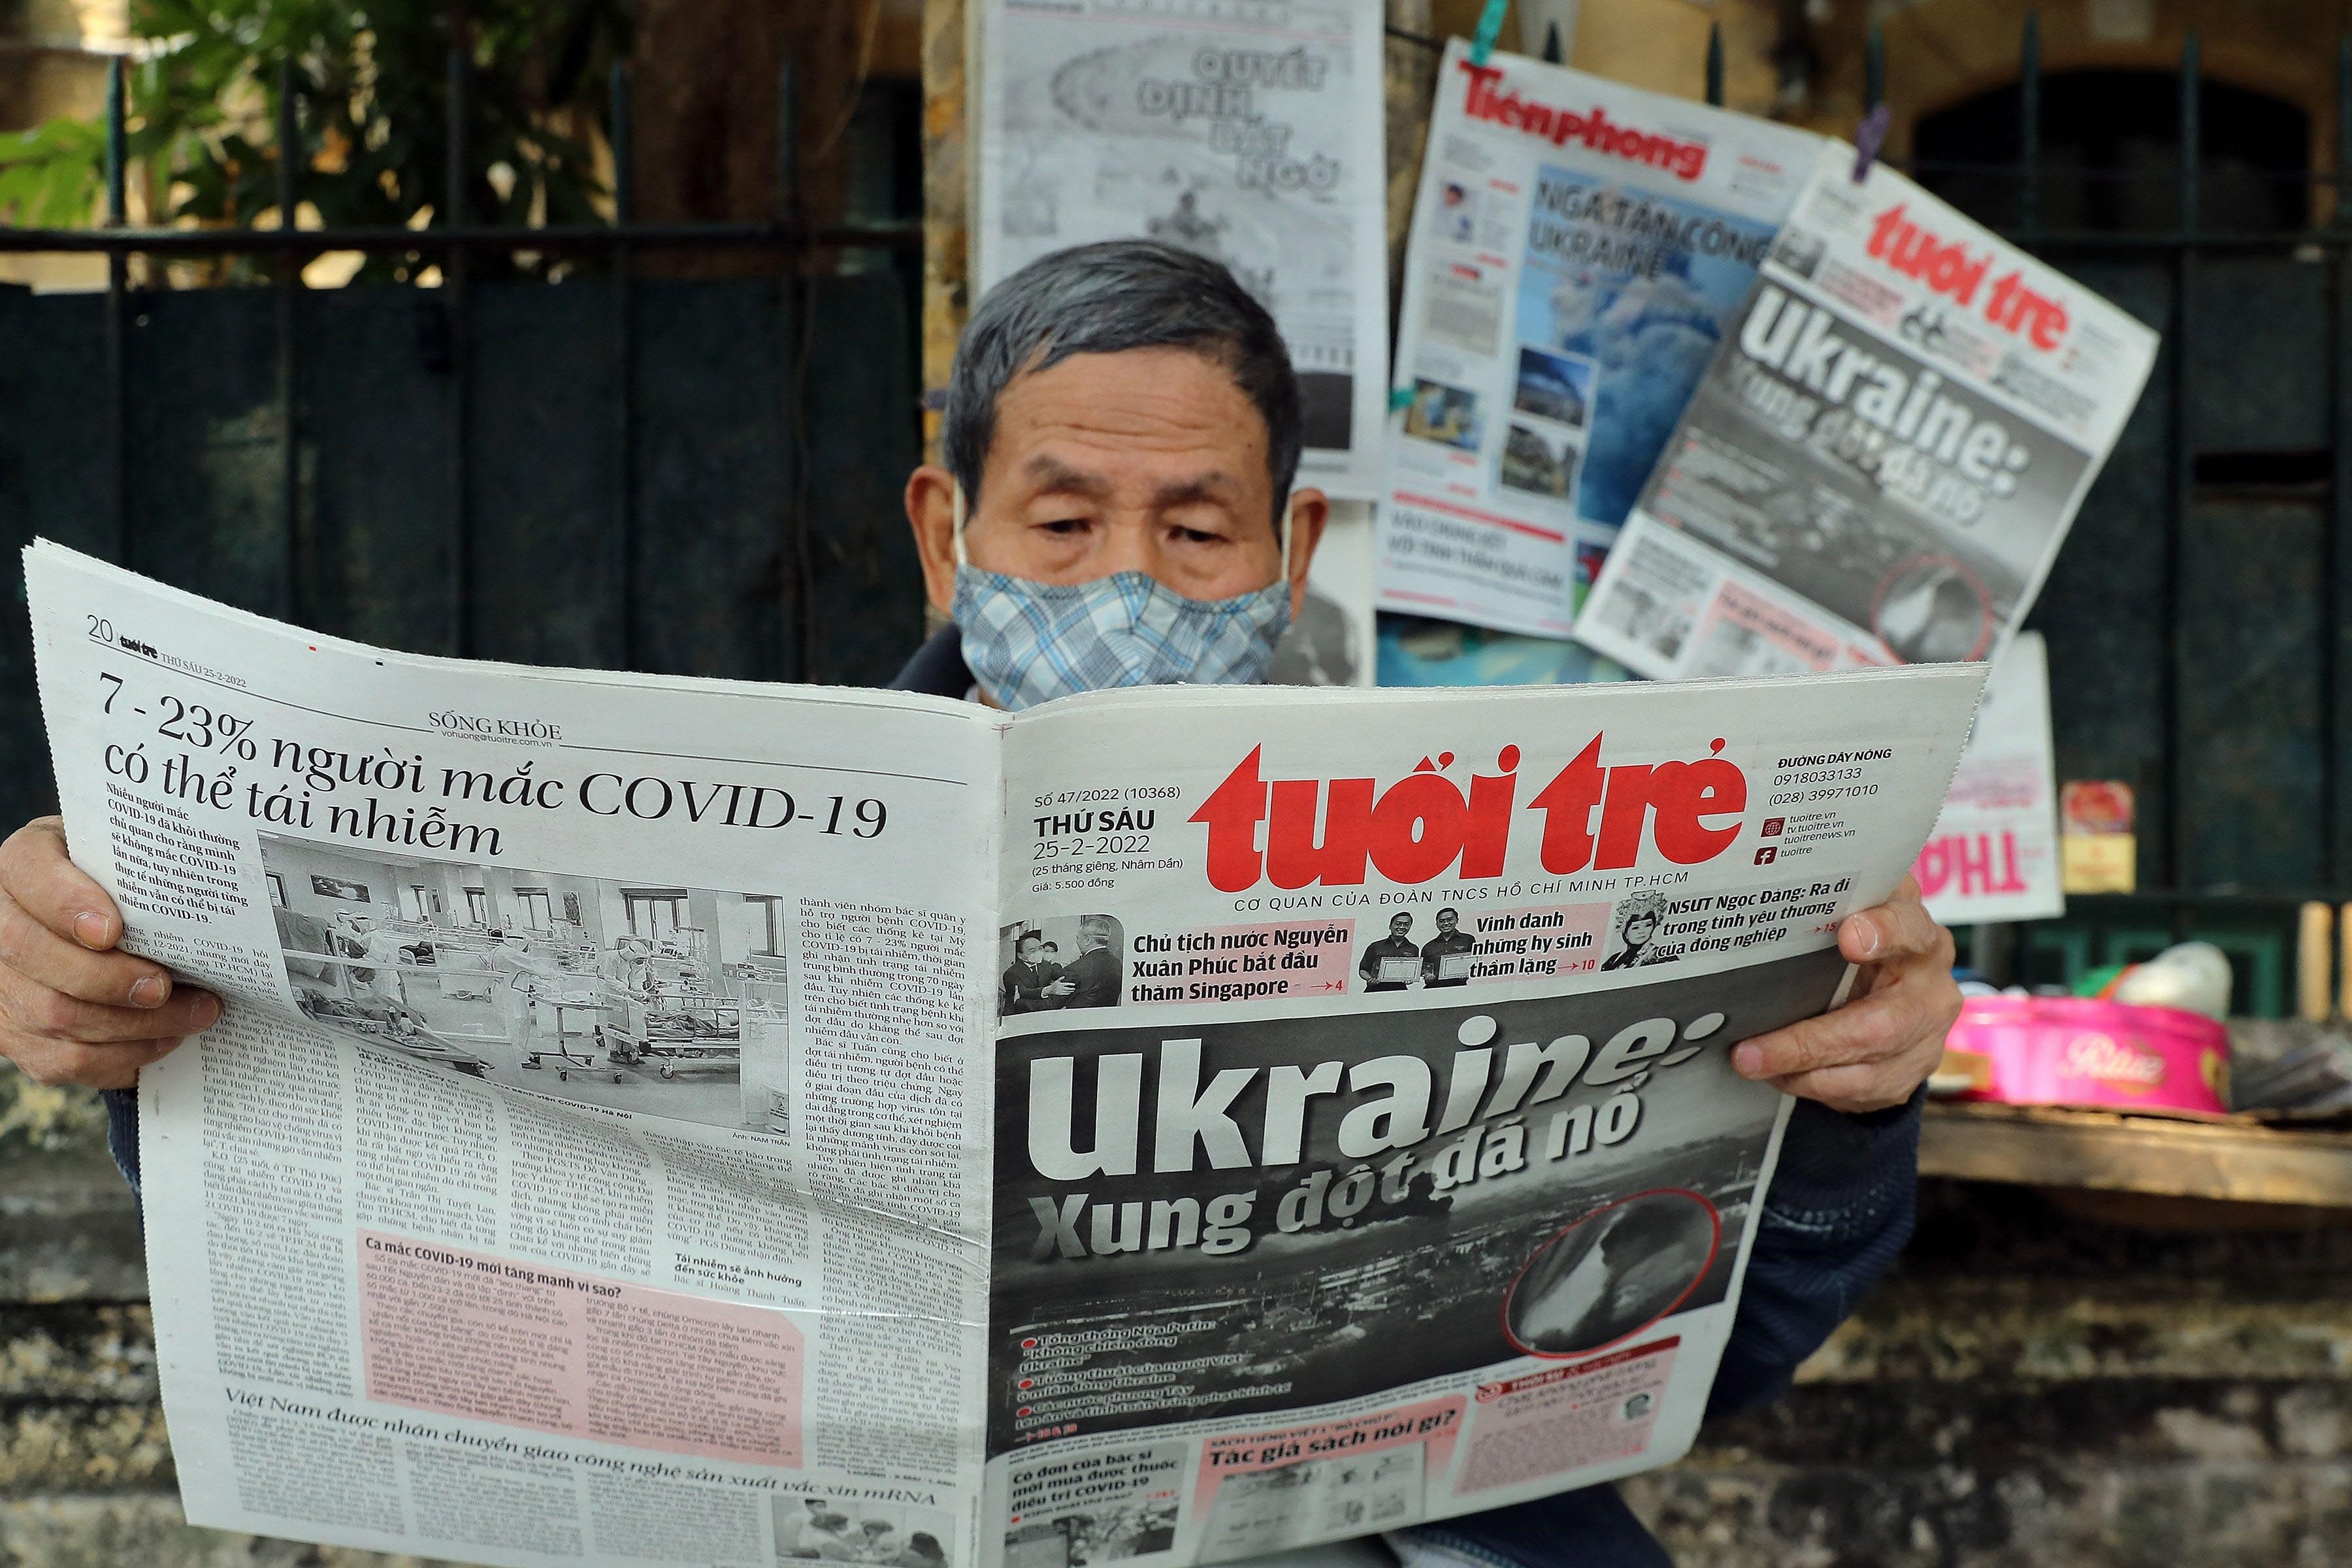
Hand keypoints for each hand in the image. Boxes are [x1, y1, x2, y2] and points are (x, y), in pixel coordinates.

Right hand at [0, 817, 219, 1089]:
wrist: (94, 928)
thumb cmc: (122, 888)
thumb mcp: (126, 861)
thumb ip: (143, 871)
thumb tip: (203, 894)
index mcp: (21, 866)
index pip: (28, 873)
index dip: (67, 905)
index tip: (113, 930)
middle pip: (35, 956)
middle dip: (110, 979)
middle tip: (166, 985)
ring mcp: (2, 985)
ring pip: (54, 1015)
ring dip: (134, 1023)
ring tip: (194, 1014)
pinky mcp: (16, 1034)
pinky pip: (64, 1058)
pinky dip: (123, 1055)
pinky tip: (165, 1038)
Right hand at [1044, 979, 1074, 997]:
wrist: (1050, 989)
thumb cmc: (1054, 984)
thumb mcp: (1057, 981)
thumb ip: (1060, 978)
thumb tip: (1064, 976)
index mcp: (1061, 984)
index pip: (1067, 984)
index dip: (1071, 984)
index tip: (1074, 984)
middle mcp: (1062, 988)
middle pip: (1068, 988)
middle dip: (1071, 988)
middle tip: (1074, 988)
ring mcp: (1061, 991)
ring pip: (1067, 991)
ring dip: (1070, 991)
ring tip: (1072, 990)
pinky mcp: (1060, 993)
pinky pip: (1064, 993)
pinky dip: (1067, 993)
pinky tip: (1069, 993)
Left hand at [1729, 875, 1959, 1114]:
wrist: (1897, 986)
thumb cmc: (1861, 944)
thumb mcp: (1852, 916)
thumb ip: (1828, 912)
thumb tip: (1764, 918)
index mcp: (1918, 937)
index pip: (1909, 929)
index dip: (1883, 933)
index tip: (1849, 938)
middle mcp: (1932, 988)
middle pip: (1880, 1026)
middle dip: (1809, 1043)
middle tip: (1749, 1051)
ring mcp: (1927, 1038)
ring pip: (1866, 1071)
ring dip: (1801, 1073)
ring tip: (1751, 1063)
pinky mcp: (1910, 1074)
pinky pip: (1861, 1093)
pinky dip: (1813, 1087)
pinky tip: (1781, 1075)